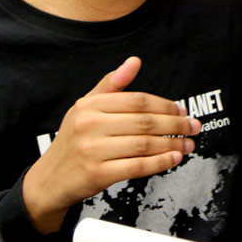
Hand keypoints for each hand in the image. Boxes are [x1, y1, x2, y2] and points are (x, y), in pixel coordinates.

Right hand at [21, 57, 200, 233]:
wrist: (49, 180)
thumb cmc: (73, 142)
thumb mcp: (86, 108)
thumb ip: (111, 85)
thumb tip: (134, 62)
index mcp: (90, 105)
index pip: (138, 101)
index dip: (165, 105)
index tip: (182, 111)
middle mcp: (89, 125)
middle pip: (145, 122)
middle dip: (176, 125)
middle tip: (193, 127)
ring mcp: (92, 150)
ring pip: (144, 144)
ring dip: (173, 144)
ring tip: (188, 144)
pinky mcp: (97, 174)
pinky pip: (137, 166)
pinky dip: (160, 162)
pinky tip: (174, 158)